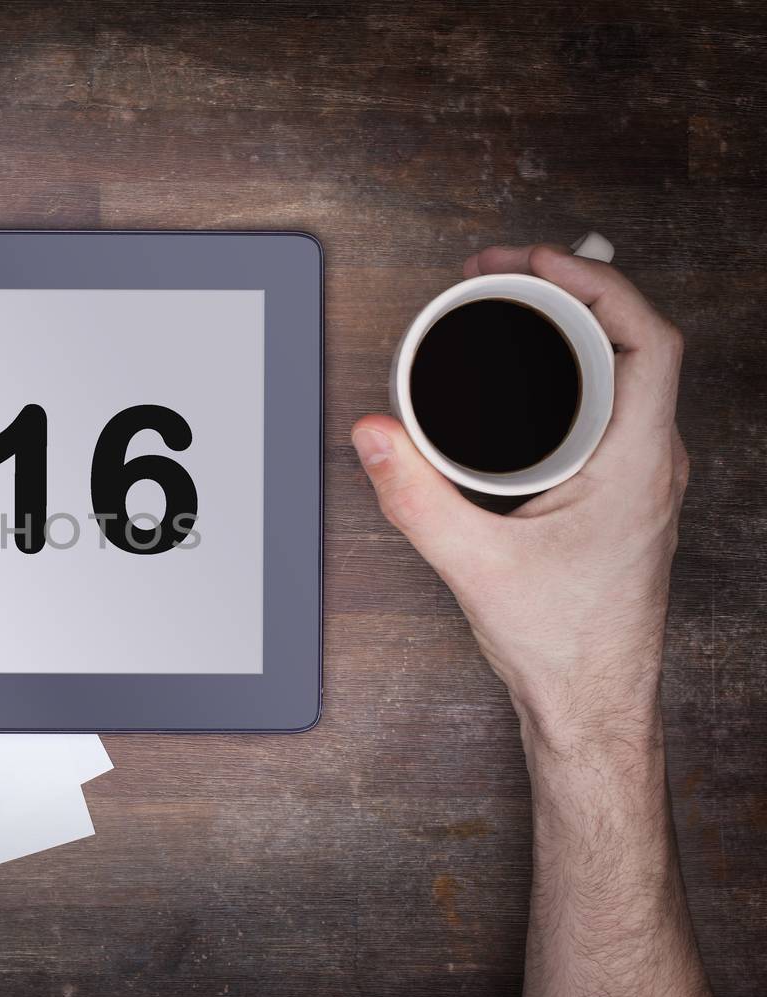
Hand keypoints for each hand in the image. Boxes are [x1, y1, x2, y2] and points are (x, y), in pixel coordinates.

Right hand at [352, 244, 687, 753]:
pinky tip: (521, 381)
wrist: (592, 703)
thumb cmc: (562, 644)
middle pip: (633, 340)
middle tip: (503, 272)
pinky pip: (606, 406)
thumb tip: (374, 434)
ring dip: (570, 329)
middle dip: (568, 290)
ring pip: (623, 372)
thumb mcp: (472, 564)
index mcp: (636, 465)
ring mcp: (640, 477)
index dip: (598, 284)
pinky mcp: (620, 493)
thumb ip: (414, 496)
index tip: (537, 264)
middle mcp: (651, 462)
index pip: (649, 340)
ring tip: (509, 308)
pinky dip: (567, 372)